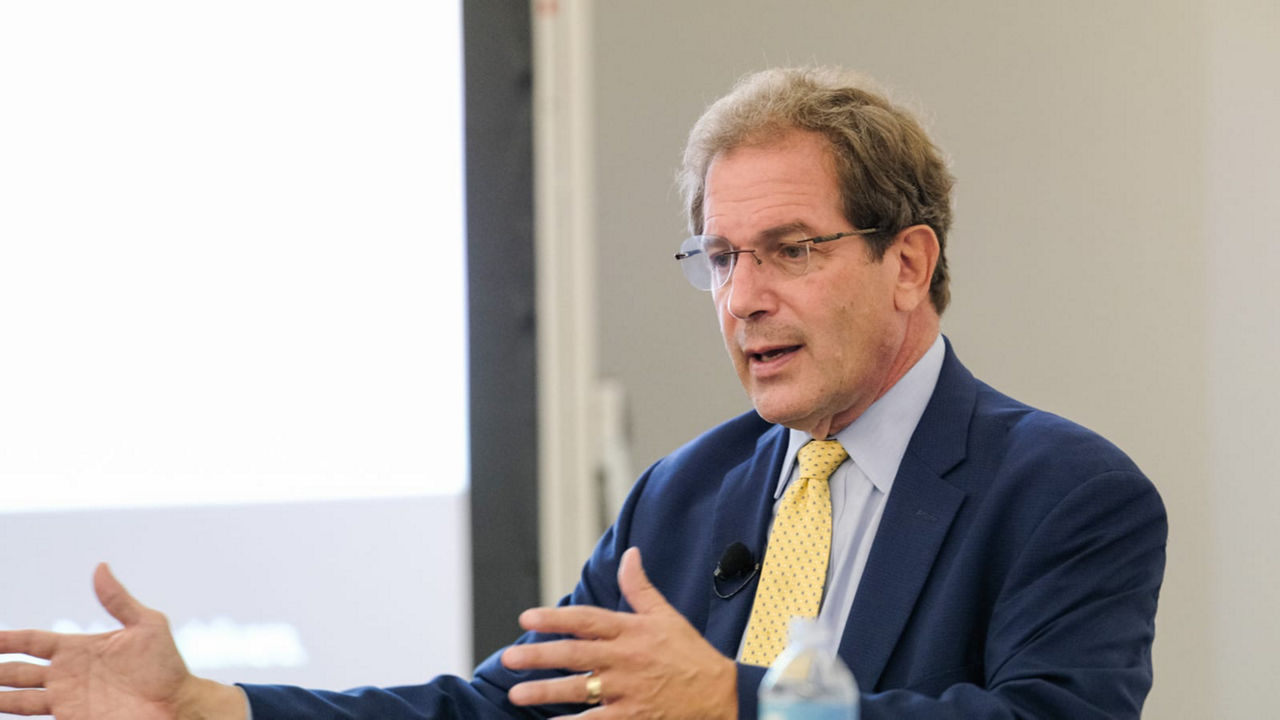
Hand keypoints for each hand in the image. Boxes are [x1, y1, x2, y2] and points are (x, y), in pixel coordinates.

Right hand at [0, 564, 245, 718]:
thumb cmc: (166, 666)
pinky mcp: (71, 719)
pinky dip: (14, 714)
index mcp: (78, 649)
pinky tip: (1, 708)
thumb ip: (118, 600)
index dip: (6, 640)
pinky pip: (33, 718)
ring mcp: (67, 700)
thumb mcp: (146, 625)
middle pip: (16, 671)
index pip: (31, 642)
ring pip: (17, 699)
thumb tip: (101, 567)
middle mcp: (66, 675)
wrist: (177, 704)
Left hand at [502, 547, 737, 718]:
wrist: (719, 694)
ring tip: (517, 693)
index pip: (586, 620)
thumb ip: (640, 587)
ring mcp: (627, 690)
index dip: (555, 618)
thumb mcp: (666, 615)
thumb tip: (630, 554)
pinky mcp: (633, 716)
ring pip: (578, 690)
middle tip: (509, 658)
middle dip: (539, 656)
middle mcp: (625, 659)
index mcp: (631, 631)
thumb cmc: (690, 654)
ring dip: (545, 691)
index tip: (527, 618)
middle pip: (574, 655)